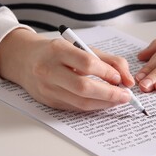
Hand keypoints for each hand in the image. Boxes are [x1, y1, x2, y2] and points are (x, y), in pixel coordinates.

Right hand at [0, 28, 134, 110]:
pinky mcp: (49, 102)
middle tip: (126, 96)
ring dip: (104, 103)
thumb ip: (110, 61)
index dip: (106, 72)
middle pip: (83, 87)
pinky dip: (94, 106)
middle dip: (109, 94)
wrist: (26, 60)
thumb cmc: (59, 53)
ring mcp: (47, 88)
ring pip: (80, 102)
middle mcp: (49, 70)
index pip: (86, 63)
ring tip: (118, 100)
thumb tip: (128, 80)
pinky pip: (76, 108)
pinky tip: (104, 103)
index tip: (120, 78)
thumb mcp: (83, 48)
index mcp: (58, 50)